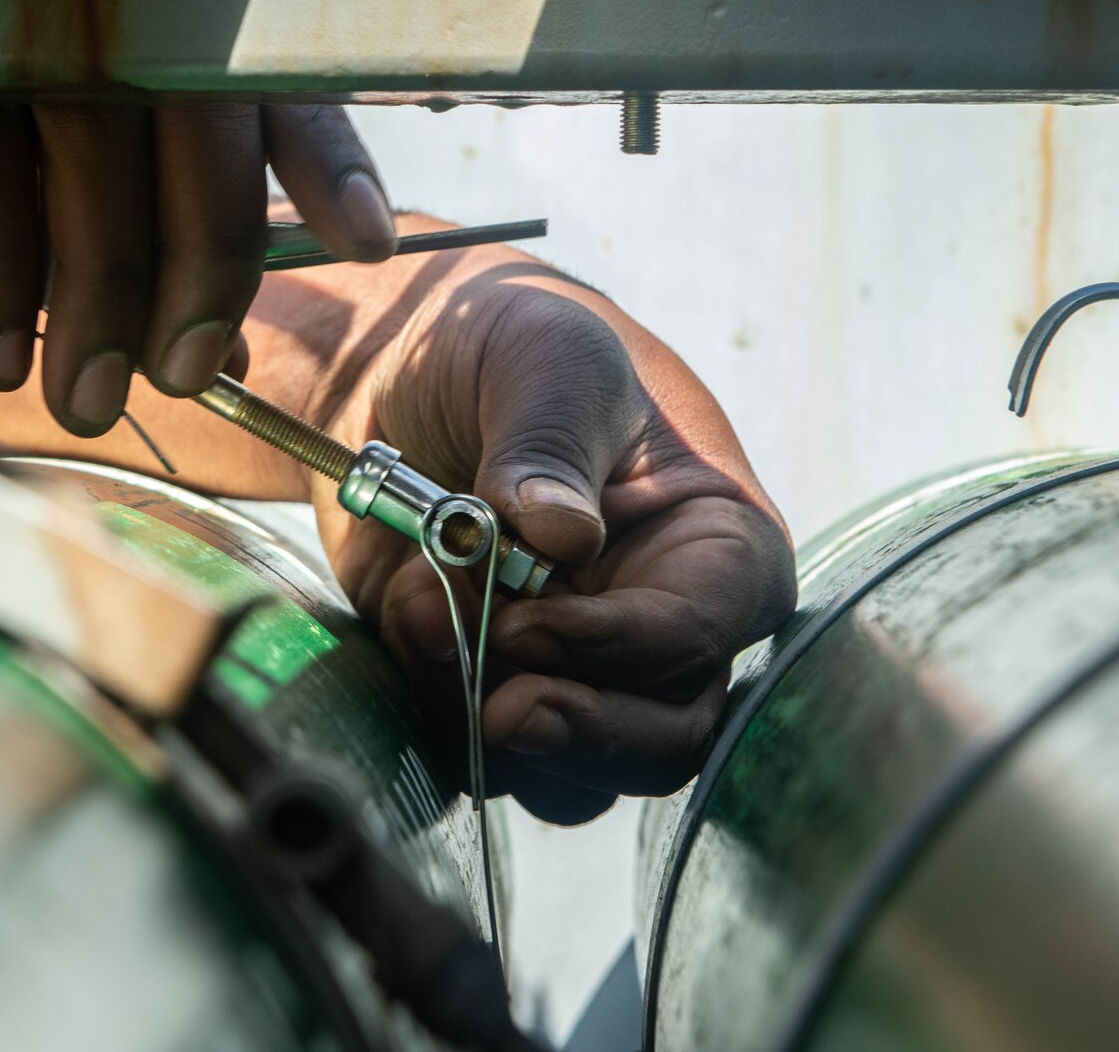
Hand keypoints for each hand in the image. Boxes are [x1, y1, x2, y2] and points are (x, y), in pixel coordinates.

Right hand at [0, 104, 396, 434]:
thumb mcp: (10, 151)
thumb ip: (108, 209)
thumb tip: (207, 327)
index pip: (257, 64)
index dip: (316, 154)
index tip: (365, 243)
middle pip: (194, 118)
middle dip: (203, 264)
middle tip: (189, 372)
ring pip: (97, 147)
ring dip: (97, 295)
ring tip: (82, 396)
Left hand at [314, 255, 795, 824]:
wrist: (404, 371)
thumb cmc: (510, 346)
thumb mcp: (544, 362)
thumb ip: (548, 444)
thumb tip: (562, 536)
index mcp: (714, 545)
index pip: (703, 633)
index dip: (618, 648)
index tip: (528, 625)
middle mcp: (661, 625)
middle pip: (663, 738)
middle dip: (581, 734)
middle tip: (501, 712)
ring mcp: (578, 668)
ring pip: (570, 771)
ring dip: (485, 718)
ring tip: (424, 609)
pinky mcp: (494, 688)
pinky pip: (478, 753)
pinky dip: (432, 704)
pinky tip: (406, 610)